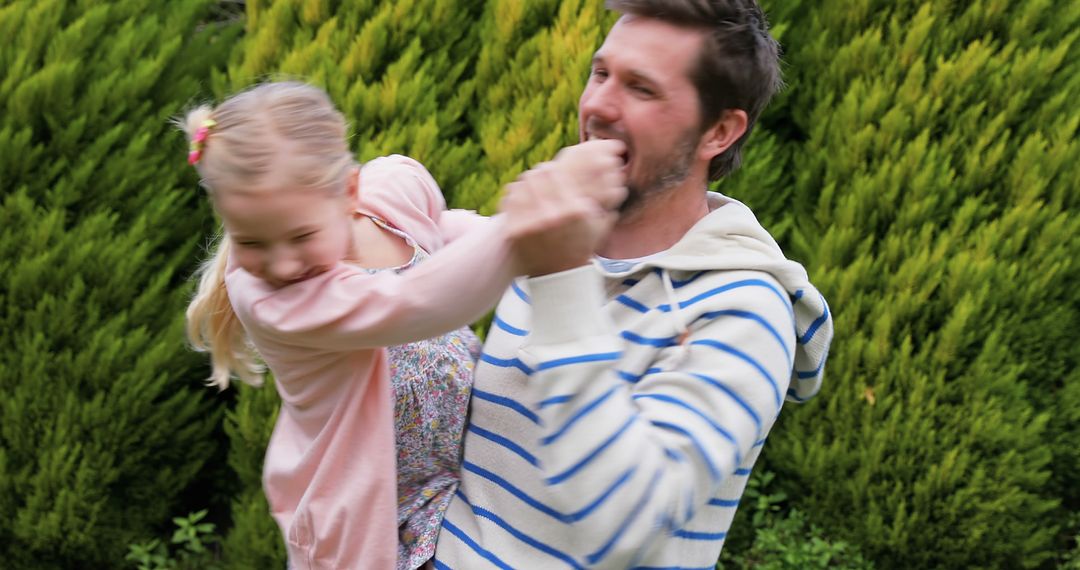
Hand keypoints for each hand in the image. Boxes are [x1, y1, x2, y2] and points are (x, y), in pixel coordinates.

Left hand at [498, 140, 627, 275]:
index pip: (553, 172)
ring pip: (520, 185)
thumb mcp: (598, 225)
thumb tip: (615, 179)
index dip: (551, 170)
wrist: (559, 276)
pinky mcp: (515, 232)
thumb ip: (606, 201)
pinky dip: (513, 196)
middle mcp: (552, 215)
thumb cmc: (580, 248)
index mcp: (573, 210)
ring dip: (524, 184)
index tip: (550, 172)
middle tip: (538, 179)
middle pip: (534, 175)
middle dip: (537, 175)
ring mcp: (531, 224)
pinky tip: (519, 199)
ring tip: (528, 188)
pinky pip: (509, 201)